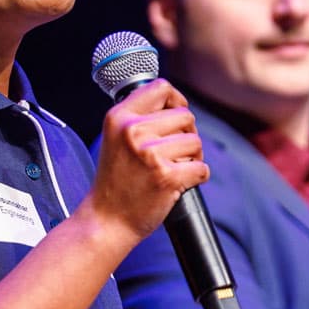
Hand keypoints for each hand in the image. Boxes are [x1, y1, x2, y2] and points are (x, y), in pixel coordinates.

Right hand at [90, 78, 208, 247]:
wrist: (106, 220)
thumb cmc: (117, 180)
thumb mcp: (117, 138)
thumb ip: (141, 117)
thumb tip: (177, 101)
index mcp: (119, 117)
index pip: (161, 88)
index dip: (177, 101)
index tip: (176, 118)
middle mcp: (132, 131)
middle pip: (185, 116)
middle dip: (186, 134)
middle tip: (173, 153)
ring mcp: (149, 154)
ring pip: (195, 142)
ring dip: (192, 157)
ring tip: (172, 169)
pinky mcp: (166, 177)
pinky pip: (201, 168)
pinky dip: (197, 177)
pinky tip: (179, 183)